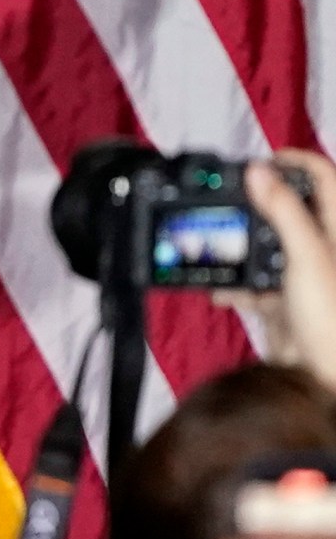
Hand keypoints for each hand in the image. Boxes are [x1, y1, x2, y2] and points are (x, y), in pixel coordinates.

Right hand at [239, 154, 335, 394]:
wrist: (324, 379)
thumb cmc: (332, 321)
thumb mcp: (306, 258)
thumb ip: (283, 211)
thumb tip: (259, 170)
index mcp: (335, 231)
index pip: (321, 177)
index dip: (293, 160)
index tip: (259, 159)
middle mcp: (322, 249)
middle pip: (287, 208)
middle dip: (253, 204)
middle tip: (224, 200)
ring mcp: (303, 276)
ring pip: (265, 246)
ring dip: (238, 248)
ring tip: (216, 249)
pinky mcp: (285, 302)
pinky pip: (253, 283)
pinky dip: (233, 285)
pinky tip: (220, 290)